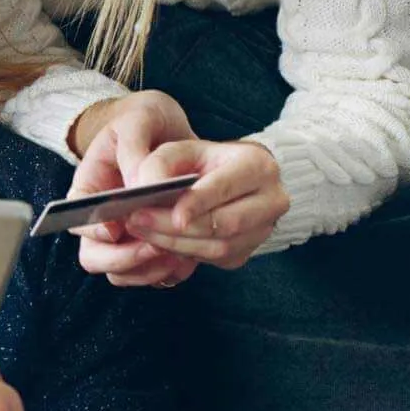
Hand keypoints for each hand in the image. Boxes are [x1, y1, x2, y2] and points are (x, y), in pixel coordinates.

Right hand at [68, 91, 199, 287]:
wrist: (168, 128)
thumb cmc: (144, 121)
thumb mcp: (137, 120)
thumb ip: (135, 149)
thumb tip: (142, 184)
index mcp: (89, 189)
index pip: (77, 220)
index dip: (93, 230)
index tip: (118, 228)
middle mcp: (102, 218)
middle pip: (94, 257)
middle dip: (124, 258)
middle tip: (156, 245)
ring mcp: (126, 235)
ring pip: (123, 272)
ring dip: (148, 269)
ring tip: (179, 253)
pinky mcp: (152, 243)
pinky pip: (153, 273)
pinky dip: (169, 270)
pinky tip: (191, 253)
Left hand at [123, 139, 287, 269]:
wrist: (230, 179)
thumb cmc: (203, 161)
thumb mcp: (181, 150)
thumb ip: (159, 164)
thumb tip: (143, 188)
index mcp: (258, 165)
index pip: (225, 187)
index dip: (197, 203)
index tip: (169, 213)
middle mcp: (272, 199)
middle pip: (224, 223)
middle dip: (177, 227)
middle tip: (138, 221)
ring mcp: (265, 229)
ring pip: (221, 247)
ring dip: (176, 244)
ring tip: (142, 232)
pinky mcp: (249, 250)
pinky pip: (217, 259)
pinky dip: (186, 254)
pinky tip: (160, 242)